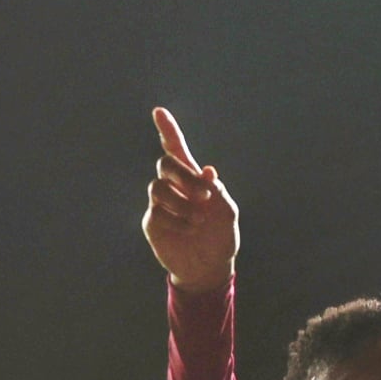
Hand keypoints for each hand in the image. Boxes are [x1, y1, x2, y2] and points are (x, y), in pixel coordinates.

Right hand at [142, 108, 238, 292]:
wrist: (209, 268)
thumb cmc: (220, 237)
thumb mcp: (227, 213)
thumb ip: (219, 191)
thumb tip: (208, 170)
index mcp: (193, 179)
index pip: (176, 149)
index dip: (168, 130)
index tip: (159, 111)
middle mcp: (173, 187)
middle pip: (165, 164)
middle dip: (184, 176)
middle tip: (205, 197)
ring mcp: (160, 204)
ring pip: (157, 187)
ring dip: (181, 202)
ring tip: (198, 220)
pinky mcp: (152, 222)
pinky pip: (156, 211)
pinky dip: (176, 220)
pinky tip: (189, 231)